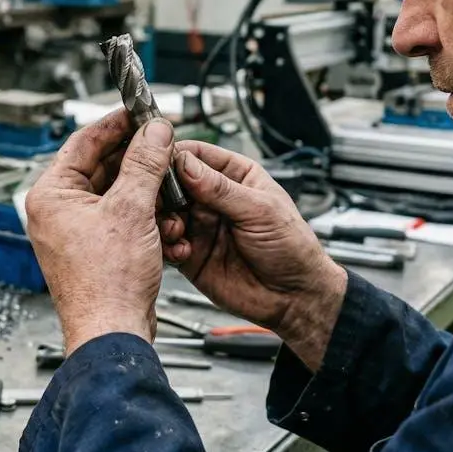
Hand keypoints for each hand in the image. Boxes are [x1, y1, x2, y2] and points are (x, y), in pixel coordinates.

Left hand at [25, 109, 179, 354]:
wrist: (113, 333)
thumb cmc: (106, 284)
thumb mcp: (131, 210)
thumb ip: (145, 164)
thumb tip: (155, 132)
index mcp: (51, 195)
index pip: (84, 141)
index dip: (118, 123)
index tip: (142, 112)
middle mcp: (59, 211)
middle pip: (105, 167)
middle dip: (141, 163)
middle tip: (166, 147)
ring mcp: (77, 231)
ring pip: (120, 194)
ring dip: (150, 194)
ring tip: (172, 196)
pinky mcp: (97, 249)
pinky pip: (125, 218)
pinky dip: (148, 218)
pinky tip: (169, 227)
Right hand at [171, 141, 346, 370]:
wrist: (294, 297)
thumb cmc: (292, 248)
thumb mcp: (259, 210)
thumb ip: (221, 189)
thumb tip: (186, 164)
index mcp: (236, 176)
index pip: (198, 155)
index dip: (177, 155)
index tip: (160, 160)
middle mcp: (214, 198)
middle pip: (174, 182)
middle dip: (163, 189)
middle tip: (158, 197)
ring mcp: (201, 225)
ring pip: (166, 212)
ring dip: (163, 218)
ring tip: (174, 227)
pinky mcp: (191, 253)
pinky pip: (167, 244)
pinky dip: (166, 244)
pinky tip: (180, 249)